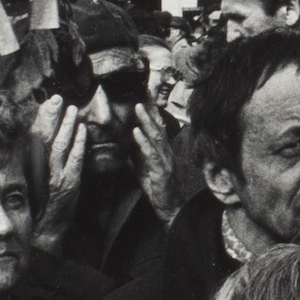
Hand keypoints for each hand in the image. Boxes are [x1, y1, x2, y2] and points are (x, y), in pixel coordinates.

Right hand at [30, 94, 84, 251]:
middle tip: (57, 99)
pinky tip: (82, 132)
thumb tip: (51, 143)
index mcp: (34, 166)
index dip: (43, 119)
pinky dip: (78, 145)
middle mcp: (40, 170)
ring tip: (72, 110)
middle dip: (52, 117)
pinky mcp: (67, 184)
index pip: (37, 137)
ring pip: (58, 146)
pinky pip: (73, 161)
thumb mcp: (40, 180)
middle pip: (45, 137)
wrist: (45, 231)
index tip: (49, 102)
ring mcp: (54, 176)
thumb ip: (43, 162)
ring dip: (66, 126)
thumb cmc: (44, 206)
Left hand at [133, 102, 181, 226]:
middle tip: (143, 91)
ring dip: (146, 121)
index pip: (157, 126)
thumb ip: (138, 155)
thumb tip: (128, 143)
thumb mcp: (145, 168)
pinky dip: (143, 142)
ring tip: (138, 107)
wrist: (172, 208)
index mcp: (162, 150)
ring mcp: (166, 160)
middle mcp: (166, 152)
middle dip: (150, 108)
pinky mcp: (162, 171)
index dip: (151, 110)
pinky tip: (136, 132)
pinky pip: (152, 154)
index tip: (144, 93)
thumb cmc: (159, 189)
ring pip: (156, 137)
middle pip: (159, 126)